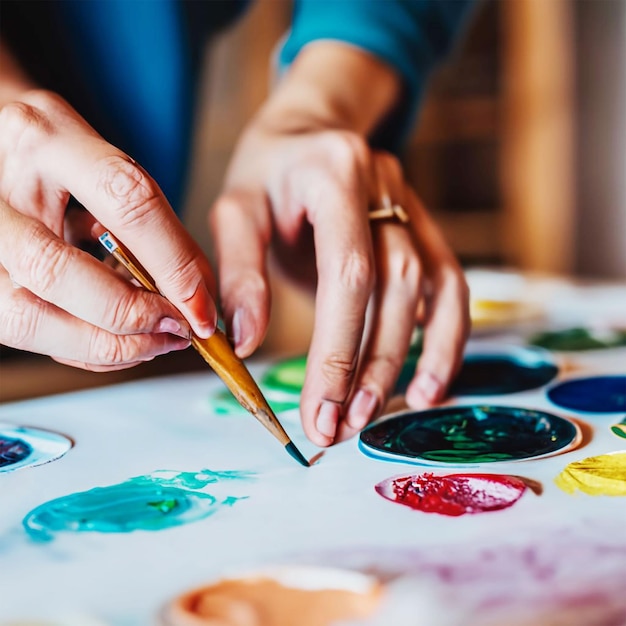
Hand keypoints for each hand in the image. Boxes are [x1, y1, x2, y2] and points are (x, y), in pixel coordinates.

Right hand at [0, 90, 216, 369]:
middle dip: (129, 314)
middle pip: (52, 268)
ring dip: (105, 345)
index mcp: (47, 137)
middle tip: (176, 330)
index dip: (174, 263)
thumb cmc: (57, 165)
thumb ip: (147, 223)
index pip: (125, 198)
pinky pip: (25, 329)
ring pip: (25, 315)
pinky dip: (83, 347)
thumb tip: (199, 294)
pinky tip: (118, 340)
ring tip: (154, 342)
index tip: (203, 307)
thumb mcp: (102, 168)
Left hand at [211, 119, 469, 446]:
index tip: (319, 409)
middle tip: (341, 424)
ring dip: (410, 360)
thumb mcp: (235, 211)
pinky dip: (446, 339)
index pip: (348, 273)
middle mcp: (386, 186)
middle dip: (371, 364)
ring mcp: (415, 206)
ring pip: (430, 291)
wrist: (308, 133)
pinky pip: (451, 286)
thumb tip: (246, 345)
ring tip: (377, 413)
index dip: (338, 348)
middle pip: (396, 287)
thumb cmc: (266, 175)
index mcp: (335, 176)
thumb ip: (240, 273)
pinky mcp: (426, 229)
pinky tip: (427, 386)